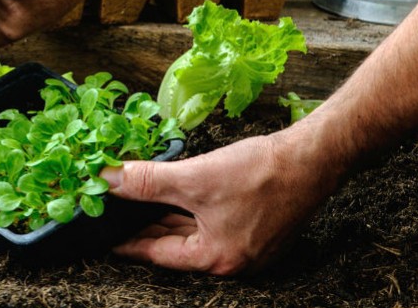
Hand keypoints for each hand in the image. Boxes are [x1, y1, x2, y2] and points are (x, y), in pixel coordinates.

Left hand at [100, 132, 342, 274]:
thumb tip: (107, 181)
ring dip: (165, 216)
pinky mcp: (256, 226)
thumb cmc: (262, 173)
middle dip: (144, 226)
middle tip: (114, 213)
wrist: (315, 156)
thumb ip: (147, 182)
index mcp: (216, 259)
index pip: (156, 253)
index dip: (126, 241)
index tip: (102, 234)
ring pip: (192, 231)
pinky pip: (210, 221)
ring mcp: (246, 245)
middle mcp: (232, 259)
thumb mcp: (194, 178)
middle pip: (174, 244)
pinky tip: (173, 193)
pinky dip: (188, 209)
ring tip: (135, 202)